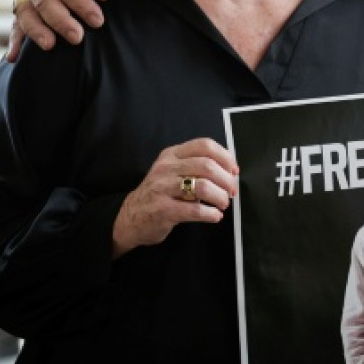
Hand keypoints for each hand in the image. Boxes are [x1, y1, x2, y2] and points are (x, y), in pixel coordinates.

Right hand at [7, 0, 122, 61]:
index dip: (80, 4)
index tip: (98, 20)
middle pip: (43, 0)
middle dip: (59, 21)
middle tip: (77, 37)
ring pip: (25, 10)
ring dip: (36, 29)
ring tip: (50, 45)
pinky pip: (17, 19)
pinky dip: (14, 38)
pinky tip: (13, 56)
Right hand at [112, 137, 239, 258]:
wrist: (130, 218)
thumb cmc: (159, 193)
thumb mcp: (172, 171)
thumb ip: (195, 166)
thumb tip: (229, 169)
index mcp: (172, 154)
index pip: (204, 145)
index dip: (225, 157)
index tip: (234, 171)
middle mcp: (166, 168)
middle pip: (207, 166)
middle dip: (226, 180)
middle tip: (232, 192)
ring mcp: (162, 188)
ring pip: (203, 186)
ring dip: (220, 197)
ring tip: (223, 204)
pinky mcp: (163, 209)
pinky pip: (195, 210)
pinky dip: (211, 214)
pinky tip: (215, 216)